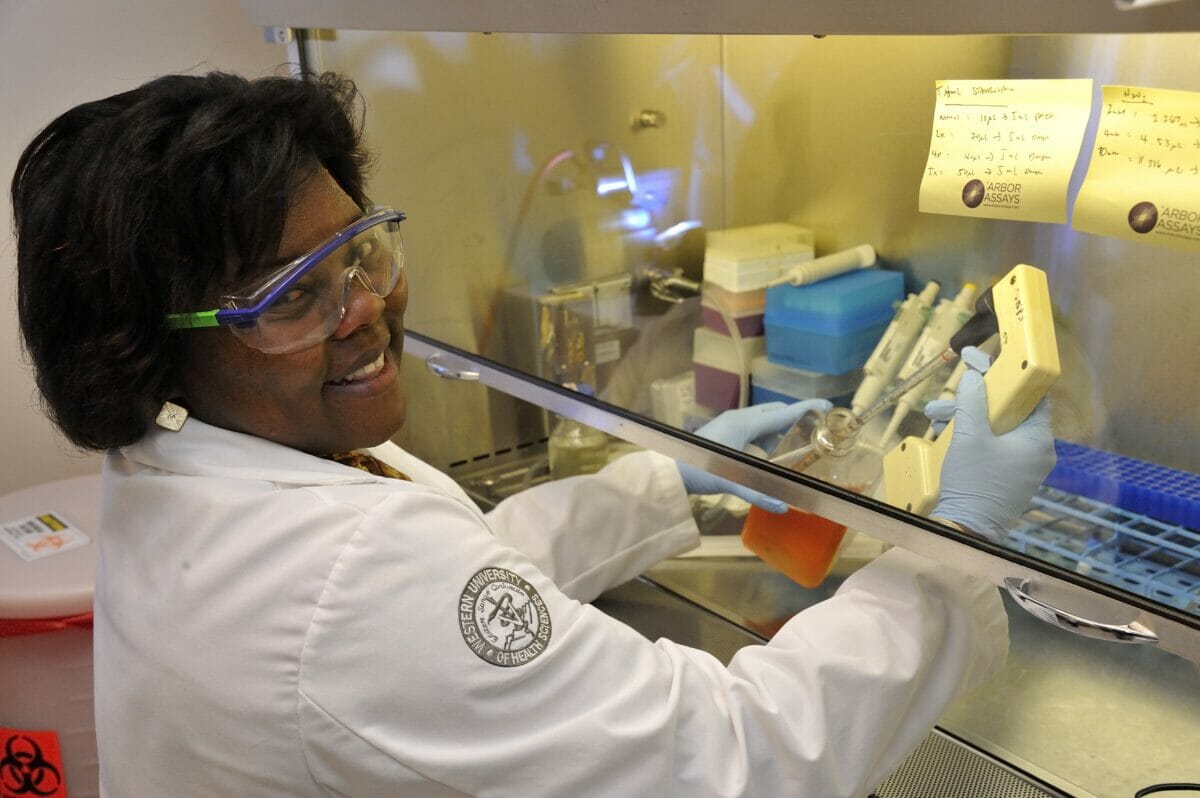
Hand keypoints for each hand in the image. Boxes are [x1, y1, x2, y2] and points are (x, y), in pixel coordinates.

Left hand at [677, 399, 832, 512]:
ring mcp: (730, 421)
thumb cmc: (700, 472)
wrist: (670, 468)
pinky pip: (752, 426)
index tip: (827, 405)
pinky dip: (764, 436)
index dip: (807, 409)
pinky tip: (764, 454)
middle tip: (813, 430)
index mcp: (744, 424)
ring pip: (763, 419)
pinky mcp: (724, 429)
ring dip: (778, 430)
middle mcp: (739, 417)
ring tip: (788, 449)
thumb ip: (758, 493)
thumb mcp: (731, 482)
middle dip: (795, 419)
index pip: (783, 413)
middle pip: (775, 412)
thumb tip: (783, 507)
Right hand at [927, 347, 1055, 542]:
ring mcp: (1023, 466)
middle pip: (1008, 411)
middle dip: (974, 399)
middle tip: (948, 393)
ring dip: (966, 418)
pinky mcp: (1008, 477)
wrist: (968, 529)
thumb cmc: (974, 481)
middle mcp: (1037, 451)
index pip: (1032, 394)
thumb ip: (972, 400)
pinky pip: (993, 445)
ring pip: (996, 428)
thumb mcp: (969, 435)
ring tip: (934, 415)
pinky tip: (944, 432)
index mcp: (1038, 439)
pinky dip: (971, 436)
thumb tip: (974, 374)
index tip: (982, 362)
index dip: (1007, 375)